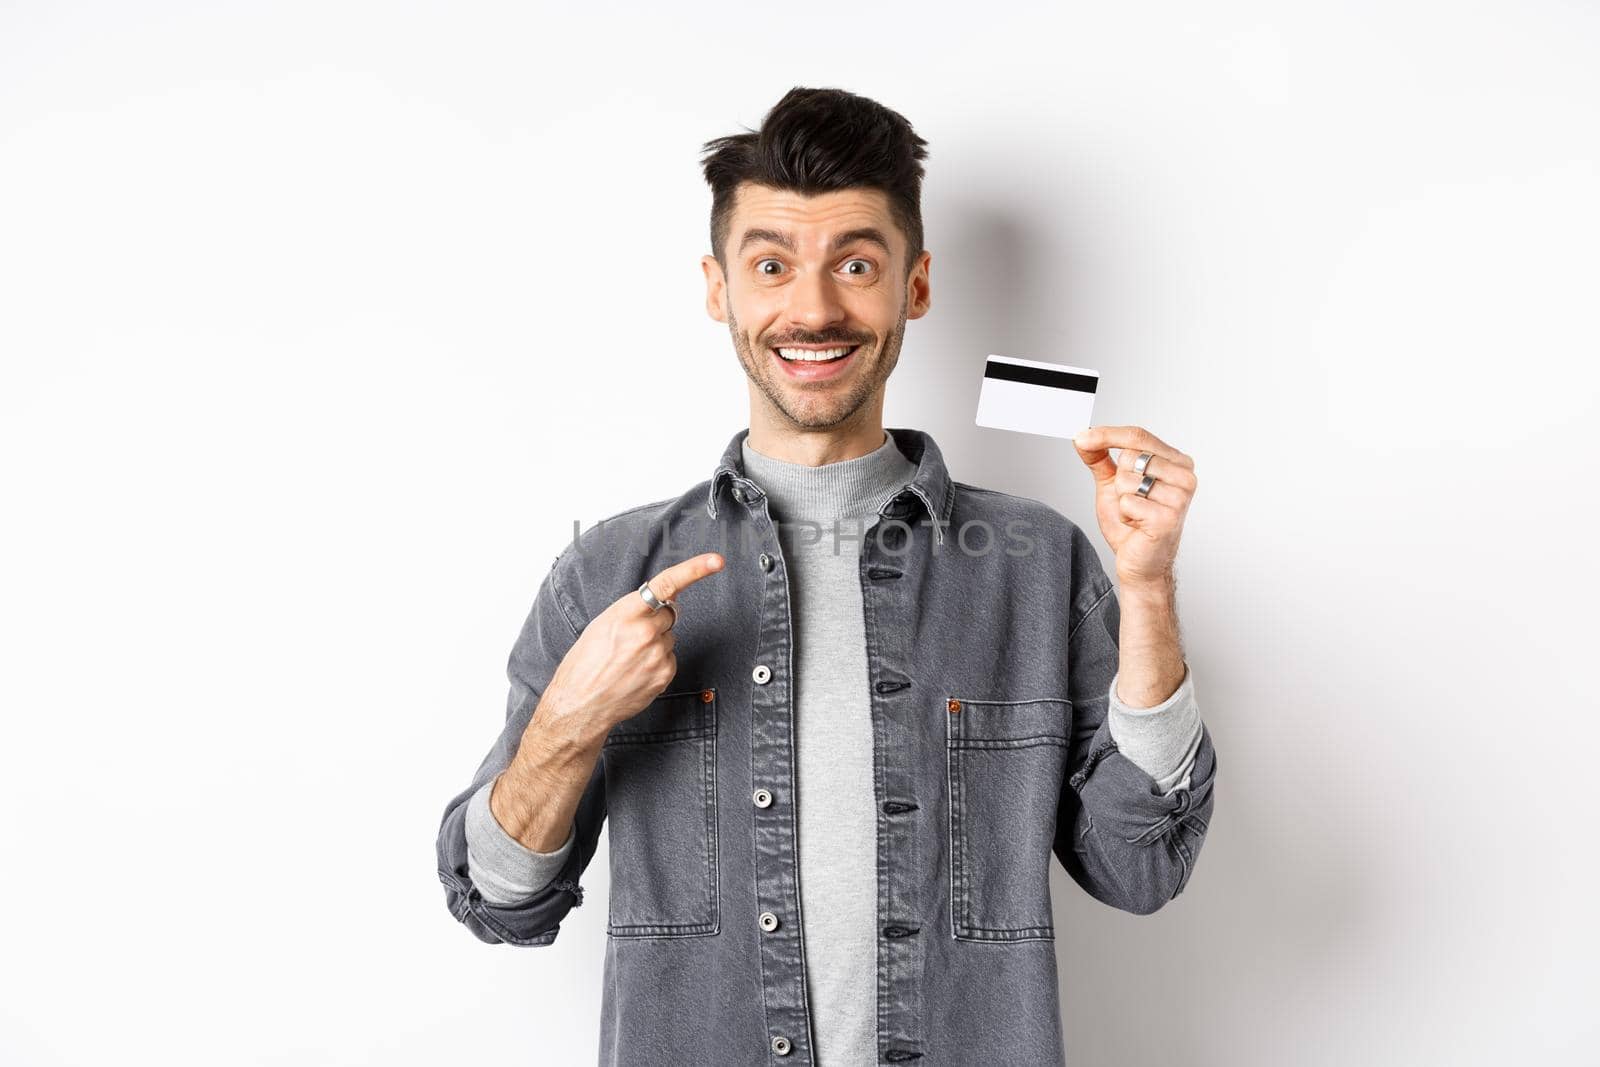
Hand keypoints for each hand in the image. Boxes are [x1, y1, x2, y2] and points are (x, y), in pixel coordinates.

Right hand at [539, 552, 725, 735]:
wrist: (580, 703)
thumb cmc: (585, 663)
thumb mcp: (603, 624)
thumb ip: (635, 609)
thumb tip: (664, 601)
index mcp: (626, 613)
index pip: (666, 584)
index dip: (694, 569)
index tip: (715, 561)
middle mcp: (645, 632)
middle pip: (670, 613)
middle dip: (657, 620)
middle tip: (632, 638)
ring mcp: (657, 654)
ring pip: (670, 637)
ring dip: (656, 643)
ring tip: (629, 659)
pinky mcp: (665, 674)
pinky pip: (670, 658)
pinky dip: (658, 663)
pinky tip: (636, 671)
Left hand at [1071, 425, 1196, 588]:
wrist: (1140, 563)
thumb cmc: (1131, 524)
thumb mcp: (1112, 484)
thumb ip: (1099, 458)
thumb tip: (1083, 436)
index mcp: (1177, 462)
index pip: (1138, 436)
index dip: (1106, 435)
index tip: (1082, 437)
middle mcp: (1185, 476)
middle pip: (1130, 456)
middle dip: (1118, 480)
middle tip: (1132, 501)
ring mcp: (1180, 496)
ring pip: (1127, 479)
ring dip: (1121, 499)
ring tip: (1135, 514)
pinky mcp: (1169, 517)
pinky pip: (1128, 502)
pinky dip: (1125, 515)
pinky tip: (1137, 526)